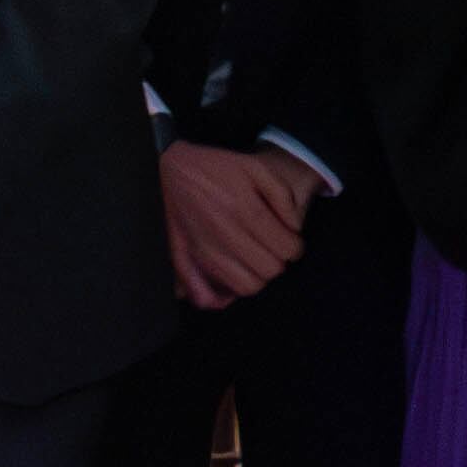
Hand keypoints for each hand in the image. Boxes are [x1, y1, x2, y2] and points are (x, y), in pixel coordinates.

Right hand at [156, 139, 319, 309]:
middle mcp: (224, 234)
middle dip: (278, 261)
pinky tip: (229, 285)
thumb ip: (283, 195)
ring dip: (256, 277)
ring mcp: (202, 252)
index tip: (291, 241)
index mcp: (244, 209)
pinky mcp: (182, 261)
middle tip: (274, 249)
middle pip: (269, 270)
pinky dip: (220, 298)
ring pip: (245, 286)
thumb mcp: (256, 168)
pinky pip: (204, 296)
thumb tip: (294, 227)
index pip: (285, 248)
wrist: (171, 168)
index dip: (295, 247)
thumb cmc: (217, 168)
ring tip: (254, 261)